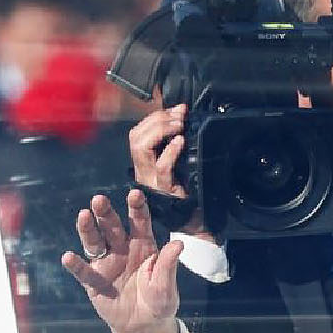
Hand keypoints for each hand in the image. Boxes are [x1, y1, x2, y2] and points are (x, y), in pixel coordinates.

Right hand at [62, 189, 182, 332]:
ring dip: (88, 229)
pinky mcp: (94, 282)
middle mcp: (122, 250)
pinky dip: (76, 265)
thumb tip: (179, 243)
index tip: (135, 194)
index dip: (137, 208)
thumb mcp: (166, 285)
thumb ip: (168, 265)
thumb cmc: (159, 301)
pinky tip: (68, 257)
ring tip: (83, 216)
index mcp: (143, 246)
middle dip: (106, 213)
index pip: (140, 222)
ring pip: (95, 243)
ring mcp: (106, 264)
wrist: (144, 326)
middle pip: (112, 227)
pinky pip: (83, 272)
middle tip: (99, 200)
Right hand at [127, 103, 208, 237]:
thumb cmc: (190, 196)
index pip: (139, 134)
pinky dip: (170, 152)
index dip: (154, 117)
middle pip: (136, 137)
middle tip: (178, 114)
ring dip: (159, 130)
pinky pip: (161, 168)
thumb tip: (184, 118)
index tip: (176, 108)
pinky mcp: (163, 191)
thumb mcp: (182, 167)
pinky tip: (180, 141)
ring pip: (141, 148)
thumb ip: (178, 147)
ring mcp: (151, 182)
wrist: (196, 225)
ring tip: (178, 124)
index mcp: (146, 165)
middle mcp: (144, 172)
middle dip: (155, 119)